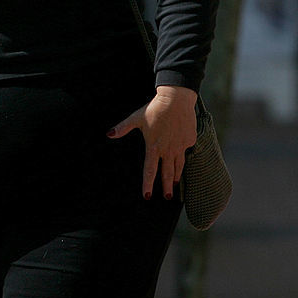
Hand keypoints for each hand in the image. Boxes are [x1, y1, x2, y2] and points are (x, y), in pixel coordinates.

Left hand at [107, 85, 197, 200]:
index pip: (150, 170)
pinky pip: (186, 152)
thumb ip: (122, 128)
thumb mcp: (136, 118)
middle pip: (167, 173)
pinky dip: (183, 157)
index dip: (147, 184)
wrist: (176, 100)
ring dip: (176, 177)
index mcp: (154, 146)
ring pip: (178, 166)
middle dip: (166, 187)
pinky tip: (180, 160)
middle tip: (166, 197)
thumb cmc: (154, 109)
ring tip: (174, 185)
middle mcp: (168, 150)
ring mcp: (180, 146)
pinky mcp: (189, 141)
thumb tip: (108, 134)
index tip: (147, 196)